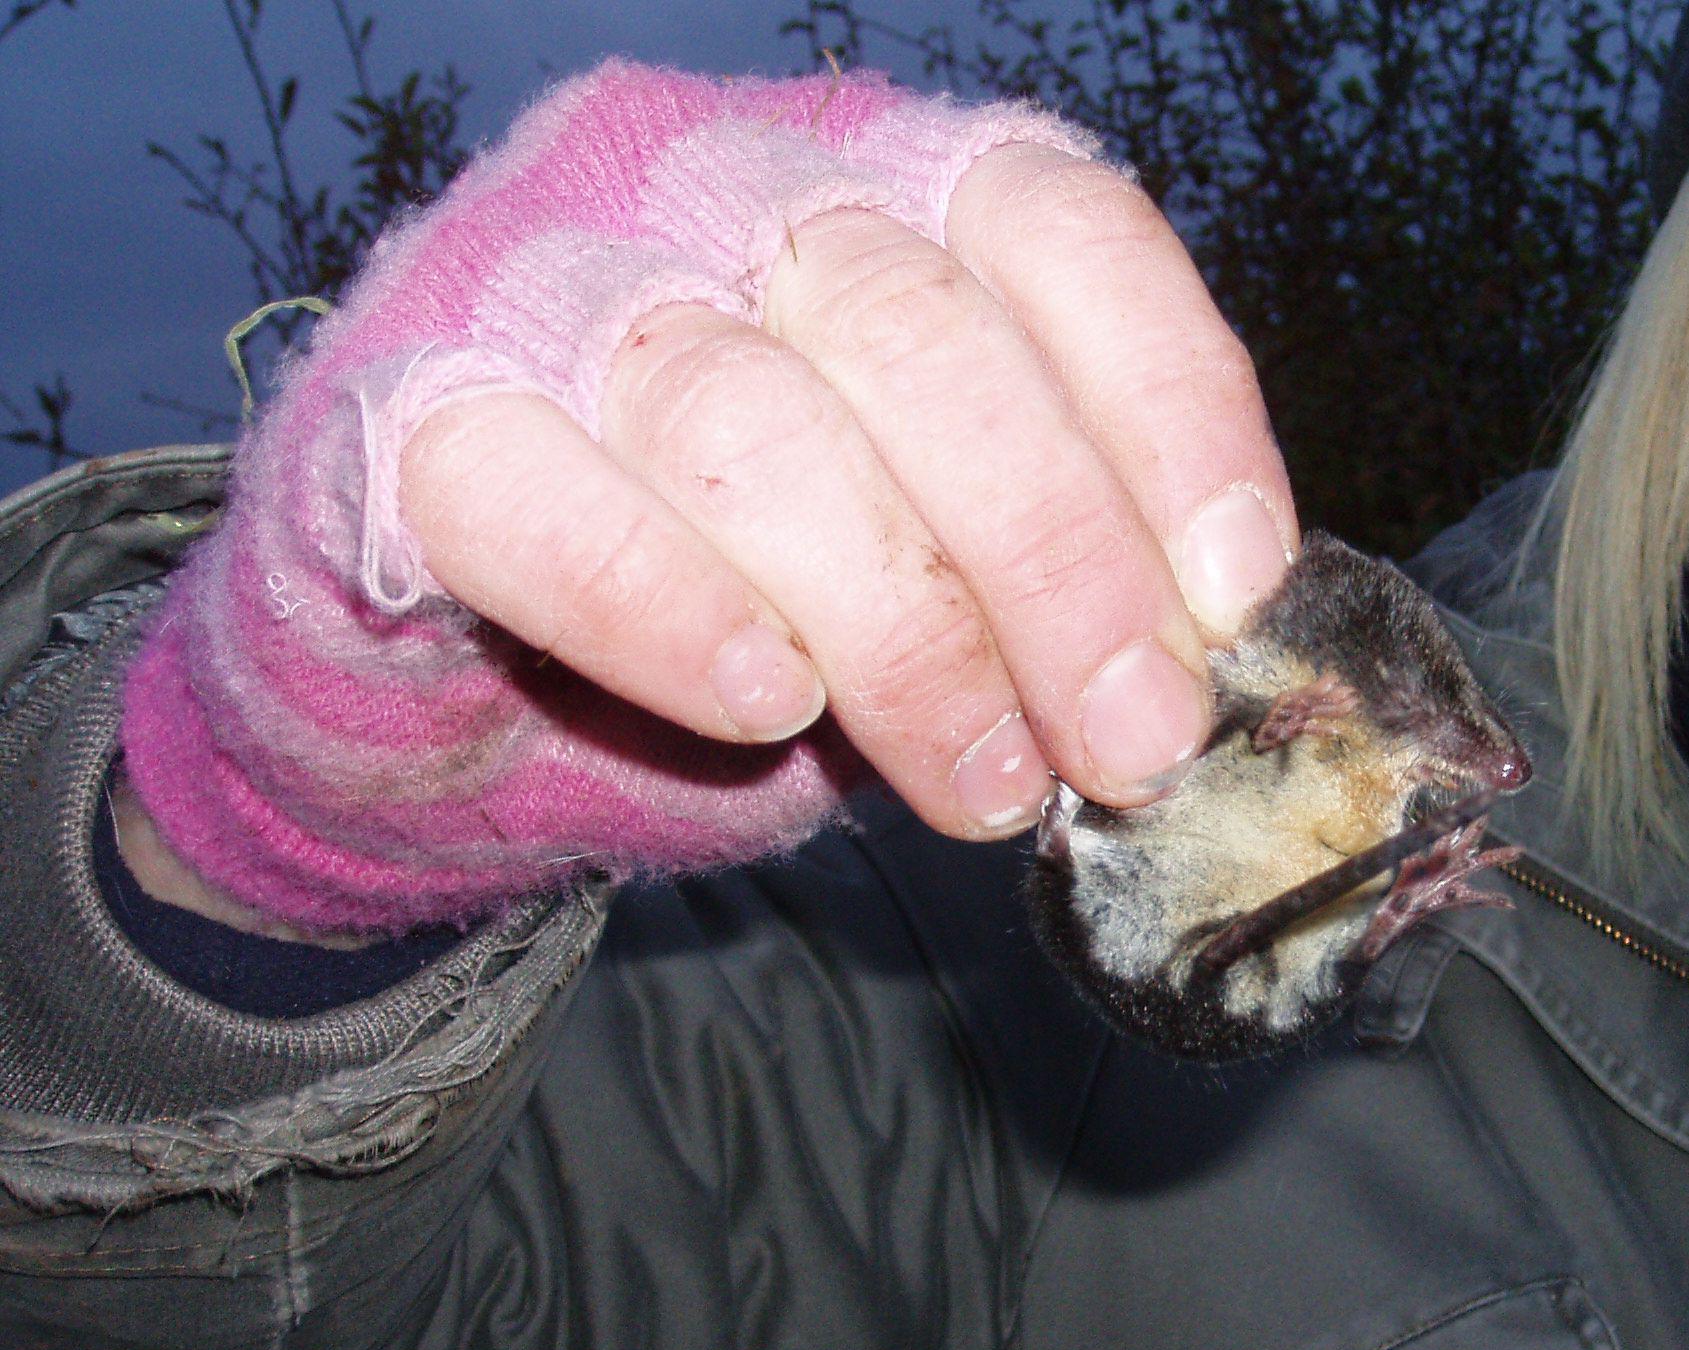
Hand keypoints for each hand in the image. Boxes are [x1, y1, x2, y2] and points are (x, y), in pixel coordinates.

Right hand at [395, 143, 1297, 839]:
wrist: (460, 684)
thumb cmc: (746, 598)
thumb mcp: (942, 564)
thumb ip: (1054, 576)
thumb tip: (1198, 667)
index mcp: (886, 179)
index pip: (1062, 232)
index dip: (1170, 413)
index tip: (1230, 597)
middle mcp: (721, 179)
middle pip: (920, 335)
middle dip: (1054, 564)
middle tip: (1127, 742)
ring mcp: (549, 274)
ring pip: (755, 424)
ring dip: (902, 631)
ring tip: (977, 778)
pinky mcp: (405, 408)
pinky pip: (548, 498)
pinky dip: (673, 609)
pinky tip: (766, 700)